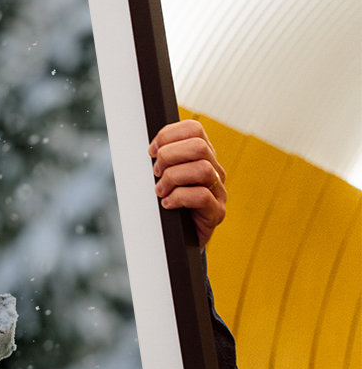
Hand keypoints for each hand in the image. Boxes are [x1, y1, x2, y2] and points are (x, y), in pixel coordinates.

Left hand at [149, 120, 226, 247]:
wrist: (180, 239)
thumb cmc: (170, 204)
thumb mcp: (163, 176)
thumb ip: (162, 159)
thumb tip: (150, 149)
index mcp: (202, 156)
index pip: (194, 129)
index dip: (169, 135)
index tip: (152, 151)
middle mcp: (215, 170)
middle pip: (199, 146)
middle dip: (169, 156)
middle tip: (156, 172)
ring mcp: (219, 191)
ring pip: (202, 169)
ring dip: (173, 178)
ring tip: (161, 190)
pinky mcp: (217, 212)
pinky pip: (202, 196)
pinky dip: (178, 198)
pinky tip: (168, 204)